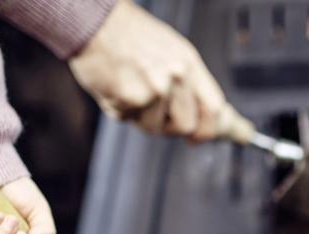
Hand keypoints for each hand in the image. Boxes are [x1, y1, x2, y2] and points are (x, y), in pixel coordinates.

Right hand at [69, 0, 225, 139]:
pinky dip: (119, 108)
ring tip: (129, 87)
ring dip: (140, 117)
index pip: (214, 109)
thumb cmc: (129, 36)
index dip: (209, 130)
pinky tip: (114, 85)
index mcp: (189, 63)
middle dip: (169, 126)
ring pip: (154, 128)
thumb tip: (202, 116)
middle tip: (152, 109)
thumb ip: (188, 84)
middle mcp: (176, 76)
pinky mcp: (130, 98)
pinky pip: (128, 120)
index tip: (198, 137)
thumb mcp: (171, 51)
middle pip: (186, 126)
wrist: (93, 22)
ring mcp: (154, 89)